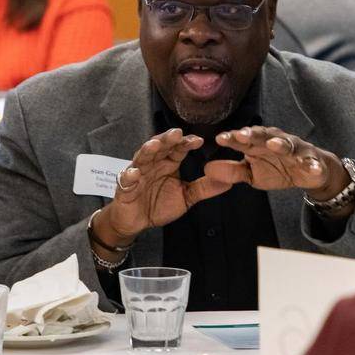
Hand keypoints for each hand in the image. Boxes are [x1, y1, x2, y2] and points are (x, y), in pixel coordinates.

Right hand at [96, 128, 233, 239]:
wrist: (135, 221)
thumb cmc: (158, 204)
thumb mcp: (186, 197)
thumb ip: (204, 188)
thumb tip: (229, 182)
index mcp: (168, 163)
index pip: (178, 149)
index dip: (186, 143)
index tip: (199, 141)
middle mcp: (153, 164)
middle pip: (159, 147)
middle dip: (167, 139)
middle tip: (176, 133)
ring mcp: (138, 174)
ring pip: (142, 158)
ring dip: (147, 151)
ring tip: (154, 145)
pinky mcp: (125, 188)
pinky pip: (126, 180)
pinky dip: (129, 176)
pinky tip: (133, 173)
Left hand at [210, 126, 348, 200]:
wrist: (310, 171)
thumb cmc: (277, 168)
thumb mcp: (252, 174)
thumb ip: (231, 171)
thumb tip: (206, 168)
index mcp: (258, 144)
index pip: (243, 140)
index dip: (232, 138)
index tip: (220, 139)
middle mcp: (276, 141)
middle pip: (263, 136)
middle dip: (254, 134)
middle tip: (242, 135)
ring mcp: (295, 150)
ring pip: (288, 144)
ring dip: (281, 144)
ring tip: (274, 145)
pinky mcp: (312, 160)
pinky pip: (312, 162)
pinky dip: (312, 165)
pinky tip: (312, 167)